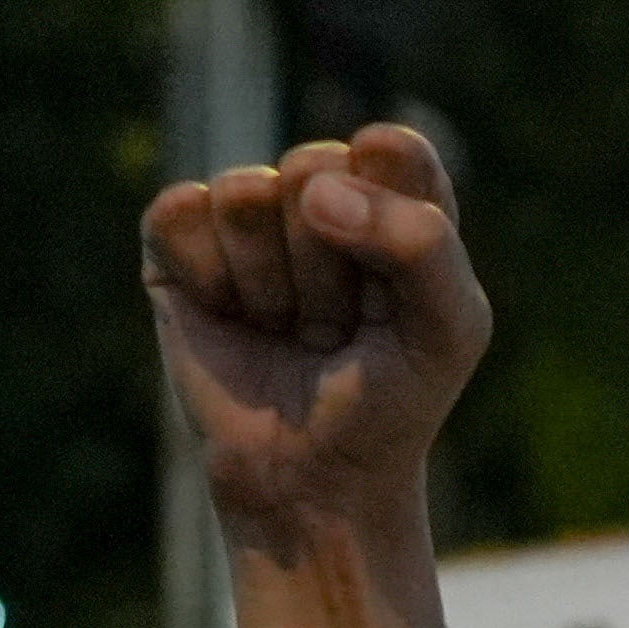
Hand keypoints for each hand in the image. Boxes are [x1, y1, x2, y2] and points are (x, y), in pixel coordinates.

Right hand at [141, 123, 488, 561]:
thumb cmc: (391, 401)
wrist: (315, 479)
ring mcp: (247, 216)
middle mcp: (320, 192)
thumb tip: (314, 192)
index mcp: (396, 196)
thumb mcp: (450, 328)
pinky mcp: (178, 245)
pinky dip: (209, 280)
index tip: (395, 292)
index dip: (389, 217)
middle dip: (330, 263)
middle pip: (313, 166)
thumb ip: (421, 242)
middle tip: (340, 324)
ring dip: (272, 281)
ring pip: (245, 193)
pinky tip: (235, 318)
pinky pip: (178, 214)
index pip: (393, 148)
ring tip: (290, 327)